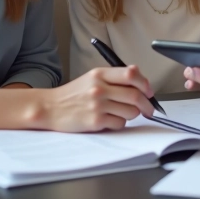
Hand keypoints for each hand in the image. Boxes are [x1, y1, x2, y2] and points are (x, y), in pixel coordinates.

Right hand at [39, 66, 154, 131]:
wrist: (50, 108)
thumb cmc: (73, 94)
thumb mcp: (92, 78)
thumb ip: (114, 78)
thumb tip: (142, 84)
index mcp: (100, 74)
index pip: (131, 74)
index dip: (145, 84)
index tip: (149, 91)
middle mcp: (99, 88)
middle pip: (135, 95)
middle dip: (147, 104)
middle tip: (148, 109)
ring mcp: (97, 105)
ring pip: (131, 112)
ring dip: (132, 115)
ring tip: (122, 113)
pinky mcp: (95, 122)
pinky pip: (120, 124)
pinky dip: (120, 124)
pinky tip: (110, 120)